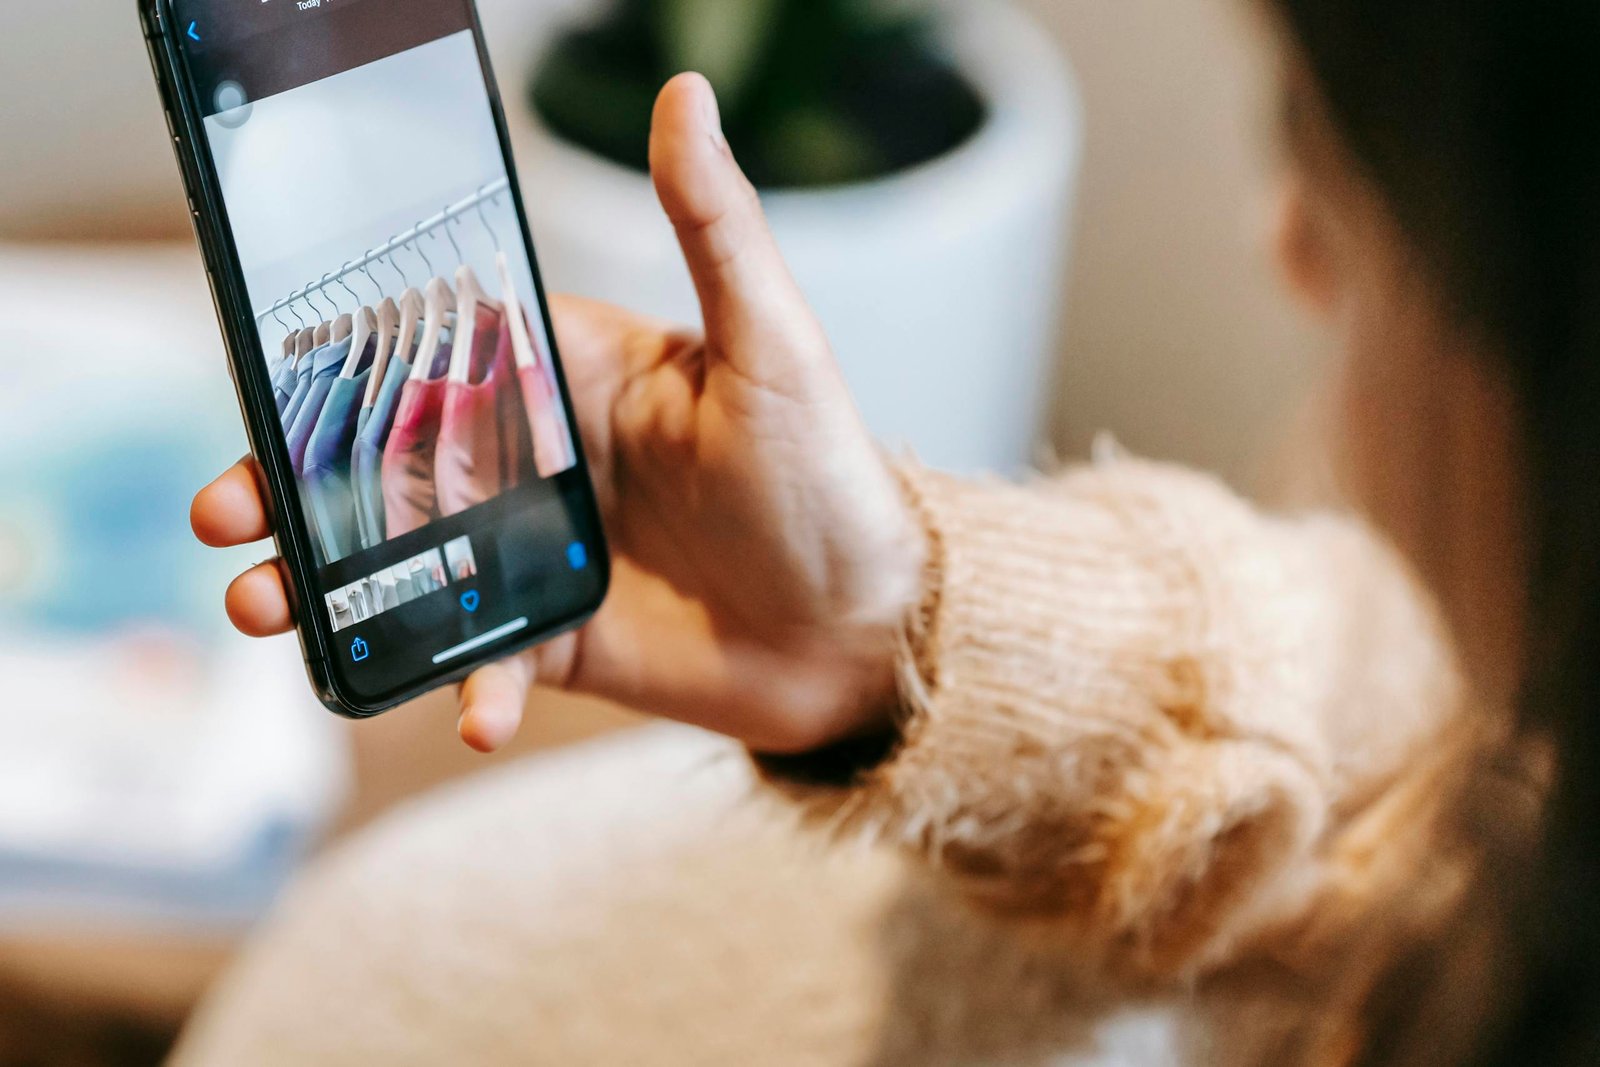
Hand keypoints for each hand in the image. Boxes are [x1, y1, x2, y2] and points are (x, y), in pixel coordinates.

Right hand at [193, 74, 925, 754]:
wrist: (868, 630)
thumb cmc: (828, 474)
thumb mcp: (770, 344)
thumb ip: (713, 228)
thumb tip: (684, 93)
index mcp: (569, 376)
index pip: (431, 357)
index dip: (341, 374)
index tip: (265, 393)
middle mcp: (541, 461)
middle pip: (387, 465)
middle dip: (295, 488)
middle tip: (226, 514)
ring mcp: (540, 554)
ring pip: (405, 563)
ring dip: (327, 589)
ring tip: (264, 609)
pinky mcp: (558, 638)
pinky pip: (482, 657)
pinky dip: (465, 685)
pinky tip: (476, 711)